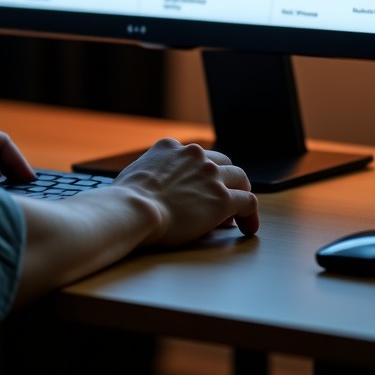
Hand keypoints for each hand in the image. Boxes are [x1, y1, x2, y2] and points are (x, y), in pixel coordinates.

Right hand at [114, 138, 258, 244]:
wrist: (133, 209)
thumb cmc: (125, 199)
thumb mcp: (134, 174)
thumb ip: (150, 175)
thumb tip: (157, 190)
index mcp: (170, 147)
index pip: (195, 156)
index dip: (200, 174)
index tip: (200, 189)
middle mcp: (193, 155)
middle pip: (221, 162)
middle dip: (224, 179)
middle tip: (224, 197)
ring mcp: (210, 175)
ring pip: (240, 178)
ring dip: (240, 193)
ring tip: (240, 212)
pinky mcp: (222, 198)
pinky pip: (248, 203)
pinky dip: (250, 215)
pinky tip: (247, 228)